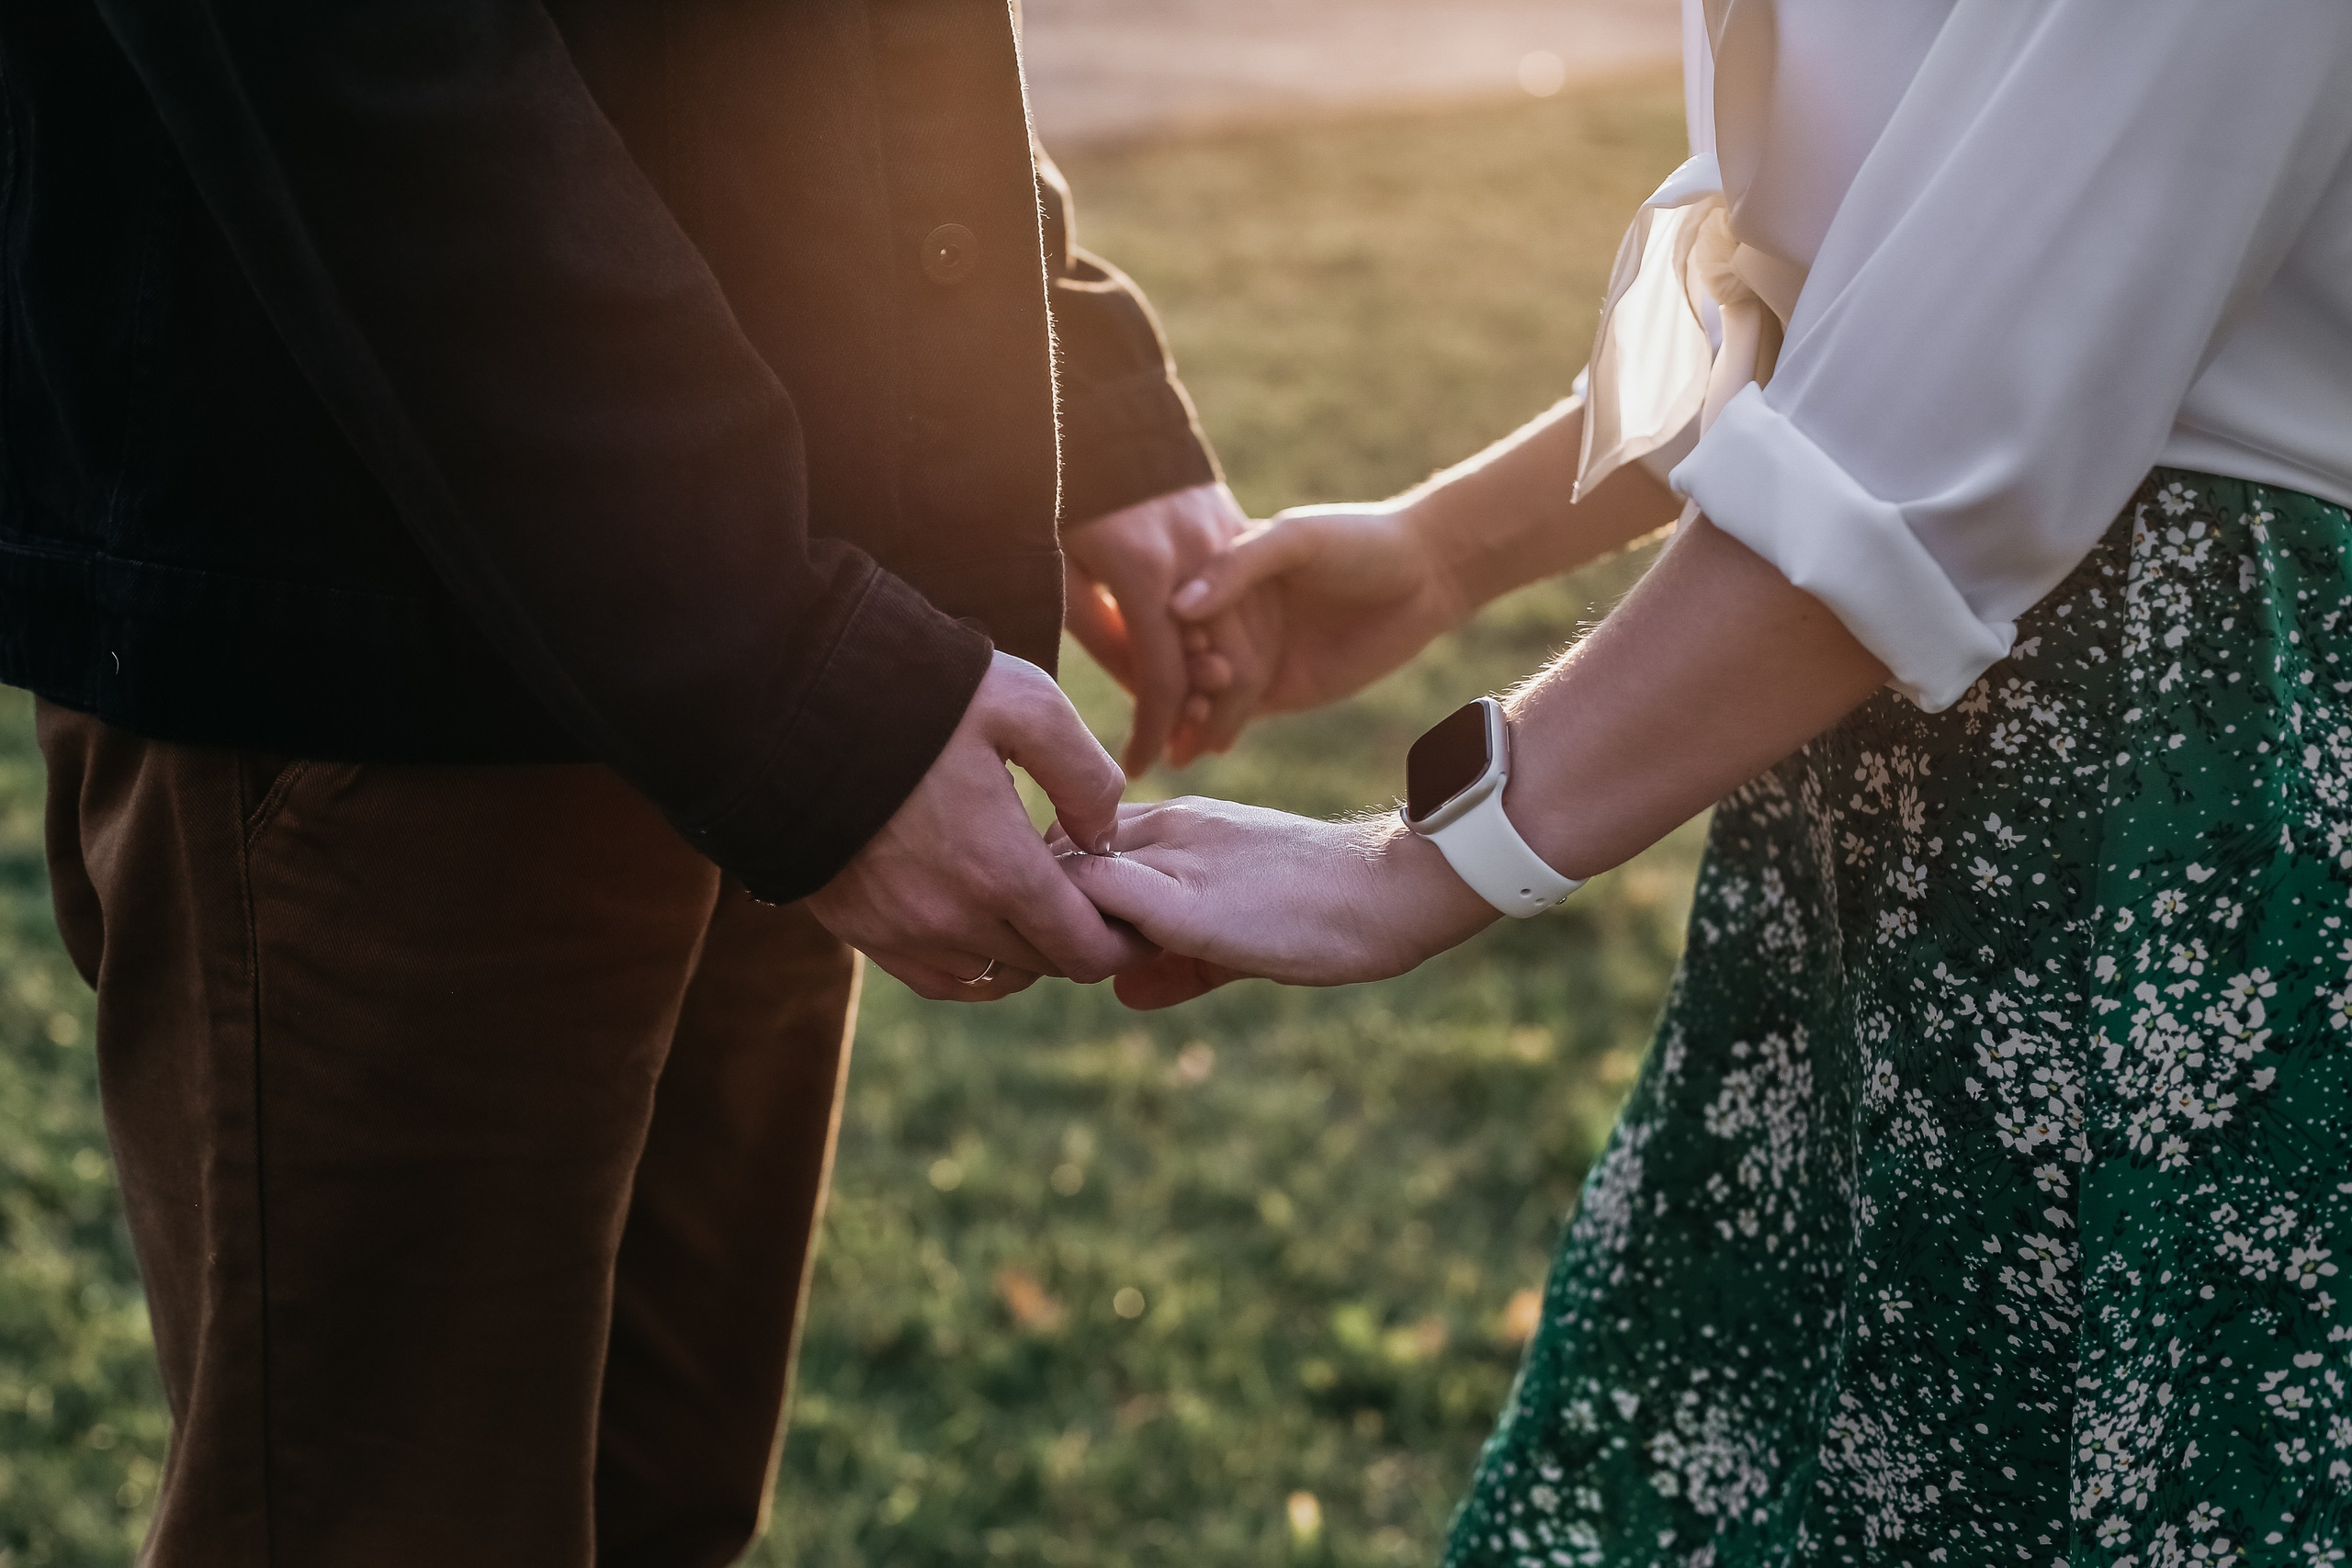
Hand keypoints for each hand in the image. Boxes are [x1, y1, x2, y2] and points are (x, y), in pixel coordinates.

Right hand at [807, 651, 1153, 1001]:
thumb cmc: (919, 694)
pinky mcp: (857, 928)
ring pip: (991, 973)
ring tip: (1034, 894)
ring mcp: (898, 931)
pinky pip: (935, 977)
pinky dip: (971, 964)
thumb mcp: (1026, 705)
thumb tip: (1105, 836)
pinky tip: (984, 927)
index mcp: (1000, 871)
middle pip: (1043, 964)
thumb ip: (1086, 775)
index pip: (1085, 950)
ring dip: (1023, 947)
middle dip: (1077, 935)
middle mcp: (949, 919)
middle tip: (1090, 890)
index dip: (1123, 939)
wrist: (792, 703)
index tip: (1137, 914)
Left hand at [1056, 797, 1495, 1009]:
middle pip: (1060, 852)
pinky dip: (1077, 935)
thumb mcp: (1237, 935)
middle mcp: (1169, 827)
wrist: (1392, 891)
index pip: (1079, 840)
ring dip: (1053, 926)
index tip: (1052, 938)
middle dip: (1039, 908)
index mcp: (1180, 823)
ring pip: (1068, 870)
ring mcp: (1177, 858)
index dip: (1053, 890)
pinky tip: (1091, 972)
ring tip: (1063, 972)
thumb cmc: (1329, 910)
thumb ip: (1179, 963)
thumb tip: (1124, 992)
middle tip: (1041, 962)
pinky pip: (1101, 897)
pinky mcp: (1188, 902)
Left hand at [1062, 482, 1278, 774]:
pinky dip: (1246, 639)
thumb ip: (1100, 632)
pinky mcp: (1240, 522)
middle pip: (1220, 665)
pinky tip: (1224, 670)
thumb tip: (1136, 690)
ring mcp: (1226, 535)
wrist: (1109, 415)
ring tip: (1204, 725)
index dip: (1152, 731)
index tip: (1139, 767)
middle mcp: (1197, 555)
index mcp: (1144, 572)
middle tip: (1180, 755)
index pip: (1163, 677)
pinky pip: (1256, 597)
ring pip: (1251, 633)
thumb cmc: (1068, 497)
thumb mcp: (1063, 567)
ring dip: (1234, 687)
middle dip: (1203, 721)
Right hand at [1166, 502, 1466, 739]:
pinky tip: (1190, 751)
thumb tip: (1179, 609)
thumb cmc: (1359, 540)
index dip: (1160, 634)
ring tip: (1172, 742)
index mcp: (1221, 571)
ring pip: (1202, 692)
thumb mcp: (1296, 540)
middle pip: (1180, 656)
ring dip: (1184, 717)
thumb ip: (1239, 567)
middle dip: (1168, 686)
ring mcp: (1249, 653)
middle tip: (1163, 710)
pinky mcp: (1275, 689)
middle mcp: (1228, 615)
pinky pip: (1233, 716)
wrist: (1424, 576)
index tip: (1150, 654)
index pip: (1172, 608)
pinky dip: (1210, 733)